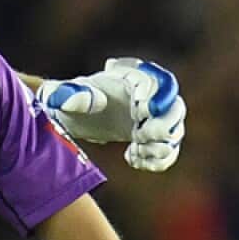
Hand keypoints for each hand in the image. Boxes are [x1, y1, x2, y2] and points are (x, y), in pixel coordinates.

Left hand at [38, 58, 184, 171]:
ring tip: (135, 150)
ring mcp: (152, 118)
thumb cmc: (67, 99)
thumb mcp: (62, 95)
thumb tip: (97, 102)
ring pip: (175, 132)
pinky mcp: (150, 137)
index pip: (157, 82)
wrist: (71, 116)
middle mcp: (148, 96)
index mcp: (130, 78)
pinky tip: (132, 159)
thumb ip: (73, 96)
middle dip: (162, 126)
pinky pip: (168, 151)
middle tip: (138, 136)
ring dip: (159, 147)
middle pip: (176, 108)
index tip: (139, 112)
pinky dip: (157, 160)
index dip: (156, 98)